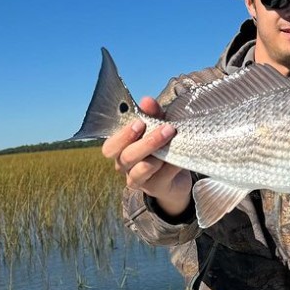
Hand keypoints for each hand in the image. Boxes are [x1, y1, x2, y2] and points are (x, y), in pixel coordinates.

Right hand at [102, 96, 192, 216]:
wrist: (176, 178)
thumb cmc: (161, 148)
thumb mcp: (157, 128)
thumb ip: (152, 115)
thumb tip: (147, 101)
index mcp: (120, 151)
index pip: (110, 146)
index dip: (123, 135)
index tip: (139, 121)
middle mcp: (125, 167)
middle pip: (126, 156)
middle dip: (146, 142)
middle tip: (165, 128)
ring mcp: (138, 180)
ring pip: (142, 168)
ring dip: (159, 153)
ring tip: (172, 138)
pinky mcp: (155, 188)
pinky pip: (161, 176)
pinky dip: (170, 165)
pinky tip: (179, 155)